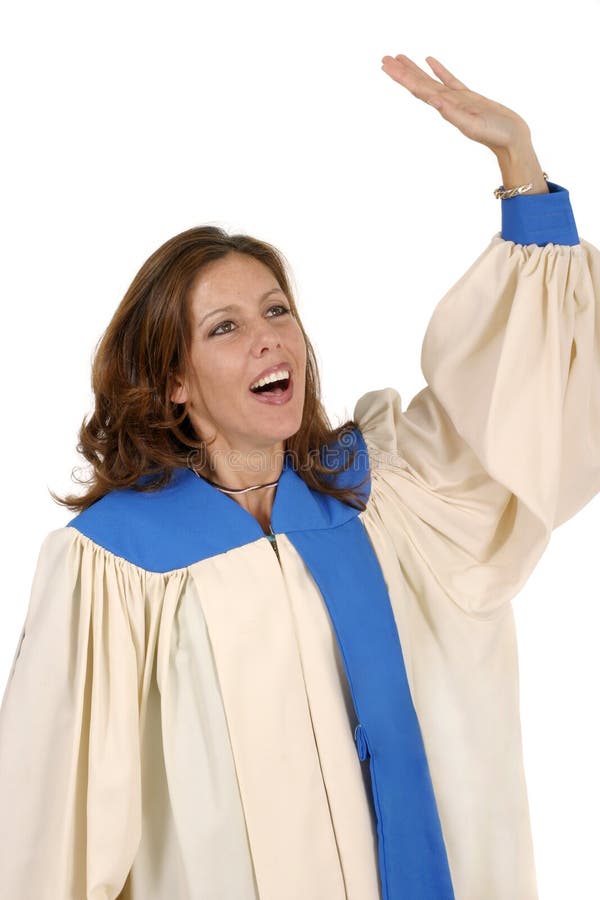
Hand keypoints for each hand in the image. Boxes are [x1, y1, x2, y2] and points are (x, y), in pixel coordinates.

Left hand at [381, 54, 530, 156]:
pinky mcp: (468, 97)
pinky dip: (438, 70)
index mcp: (445, 108)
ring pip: (431, 80)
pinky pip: (449, 80)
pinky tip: (430, 61)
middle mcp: (447, 103)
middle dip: (402, 71)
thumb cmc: (495, 135)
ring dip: (415, 70)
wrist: (512, 140)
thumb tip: (434, 101)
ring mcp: (457, 100)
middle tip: (385, 58)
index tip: (387, 65)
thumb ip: (453, 114)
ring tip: (400, 57)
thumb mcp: (473, 125)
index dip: (402, 76)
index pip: (418, 89)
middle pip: (419, 83)